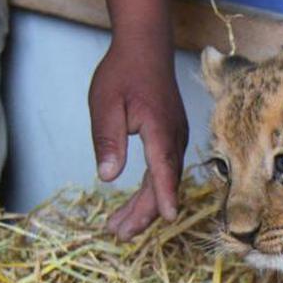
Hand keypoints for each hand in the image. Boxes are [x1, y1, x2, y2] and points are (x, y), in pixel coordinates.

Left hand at [89, 0, 186, 239]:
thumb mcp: (105, 104)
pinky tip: (139, 201)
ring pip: (165, 181)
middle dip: (144, 212)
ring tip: (122, 227)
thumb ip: (108, 140)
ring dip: (146, 205)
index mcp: (160, 132)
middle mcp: (174, 140)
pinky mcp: (172, 138)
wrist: (146, 49)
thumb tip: (108, 176)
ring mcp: (176, 140)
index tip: (167, 218)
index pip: (164, 170)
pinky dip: (153, 190)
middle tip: (120, 234)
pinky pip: (165, 171)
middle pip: (164, 184)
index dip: (164, 196)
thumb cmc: (123, 73)